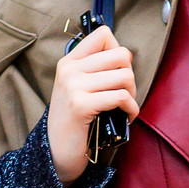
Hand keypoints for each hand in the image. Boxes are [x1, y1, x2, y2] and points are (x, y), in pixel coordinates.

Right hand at [48, 25, 139, 183]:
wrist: (56, 153)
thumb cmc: (75, 122)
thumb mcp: (79, 89)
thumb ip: (96, 70)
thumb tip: (126, 55)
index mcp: (69, 61)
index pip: (104, 35)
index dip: (119, 52)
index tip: (116, 74)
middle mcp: (70, 69)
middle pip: (121, 54)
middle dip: (131, 76)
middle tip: (125, 94)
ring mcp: (74, 86)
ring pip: (124, 76)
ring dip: (132, 94)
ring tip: (125, 107)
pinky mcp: (81, 105)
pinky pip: (121, 97)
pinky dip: (131, 109)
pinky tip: (126, 117)